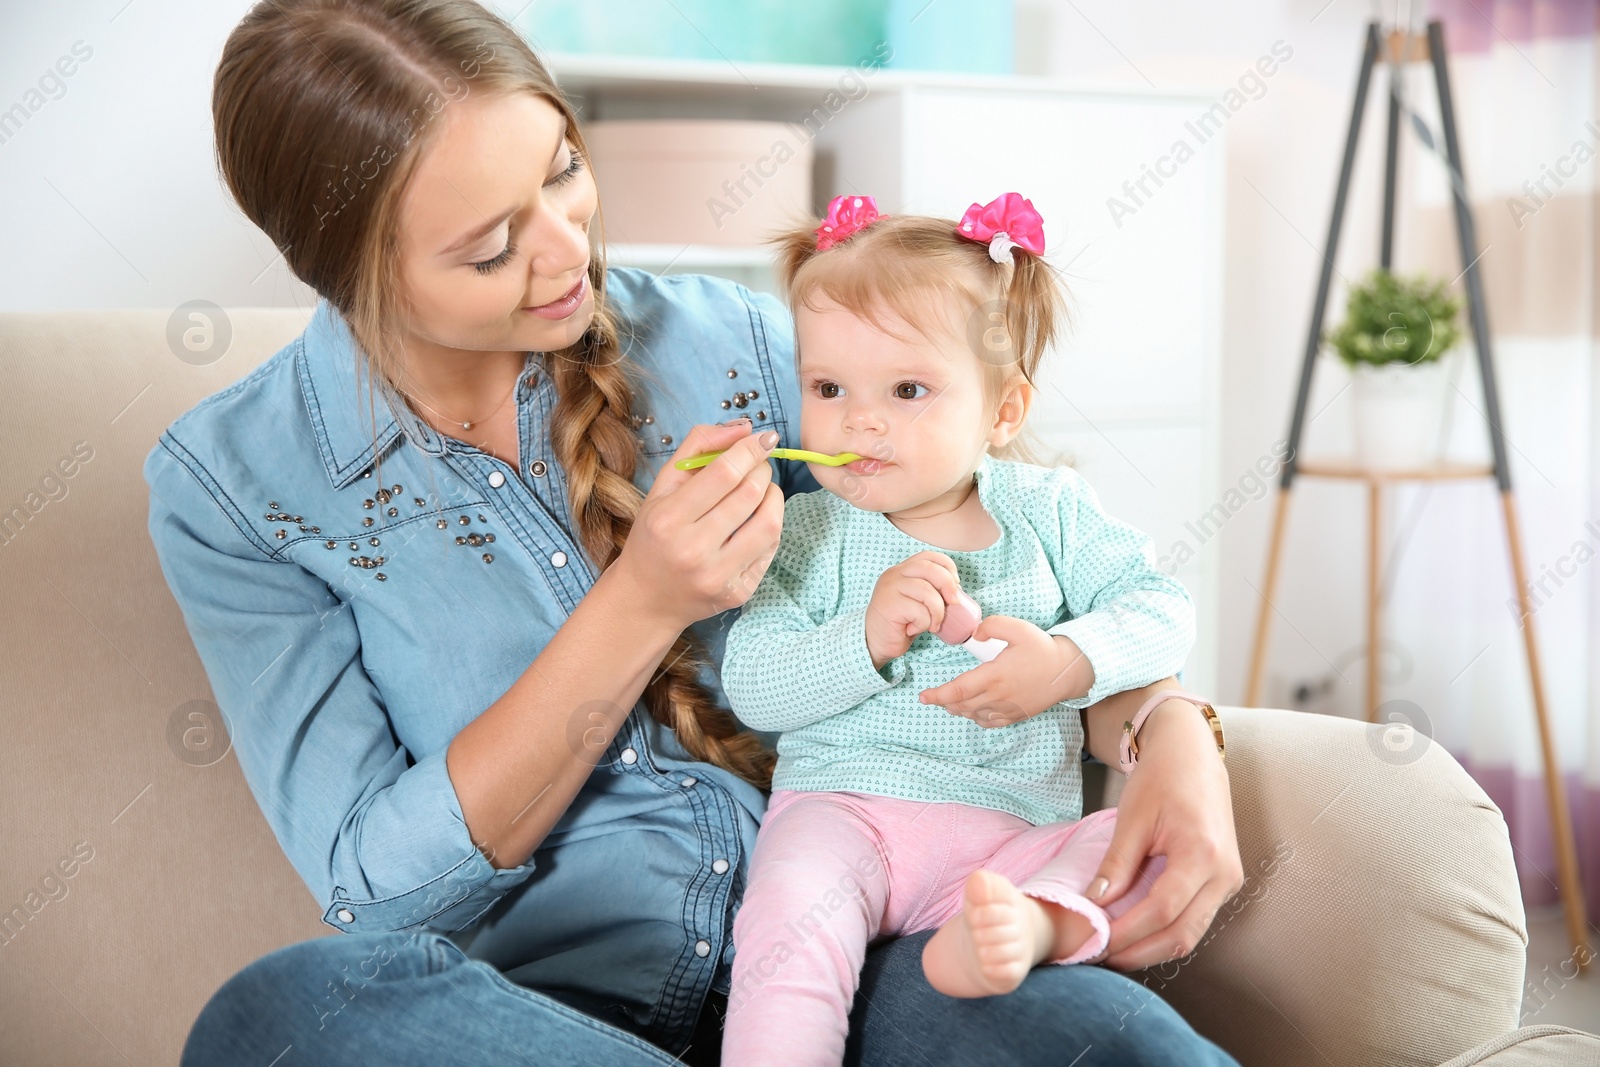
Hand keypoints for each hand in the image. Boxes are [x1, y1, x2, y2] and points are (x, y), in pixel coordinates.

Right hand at [611, 419, 782, 629]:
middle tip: (758, 464)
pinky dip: (770, 525)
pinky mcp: (738, 593)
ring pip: (769, 523)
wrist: (646, 599)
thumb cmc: (654, 536)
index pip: (723, 473)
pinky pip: (770, 549)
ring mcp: (718, 576)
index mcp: (668, 519)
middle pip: (750, 494)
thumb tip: (745, 429)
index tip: (764, 438)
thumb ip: (697, 448)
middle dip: (762, 469)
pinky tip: (756, 520)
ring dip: (773, 496)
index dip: (750, 449)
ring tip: (762, 490)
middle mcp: (693, 550)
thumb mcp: (662, 488)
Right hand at [864, 551, 962, 669]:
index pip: (929, 556)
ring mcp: (890, 588)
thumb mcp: (917, 601)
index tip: (955, 584)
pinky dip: (924, 624)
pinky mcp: (890, 605)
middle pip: (930, 569)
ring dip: (937, 612)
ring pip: (928, 592)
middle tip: (953, 603)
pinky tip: (913, 629)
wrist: (875, 642)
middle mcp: (895, 574)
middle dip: (948, 586)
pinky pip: (920, 612)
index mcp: (902, 570)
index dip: (947, 567)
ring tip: (932, 624)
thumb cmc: (900, 623)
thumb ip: (931, 590)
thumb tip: (956, 592)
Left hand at [917, 617, 1084, 726]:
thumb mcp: (1018, 628)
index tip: (923, 697)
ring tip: (952, 700)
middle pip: (962, 706)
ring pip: (973, 715)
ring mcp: (1007, 709)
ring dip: (959, 709)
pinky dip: (976, 718)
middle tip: (934, 696)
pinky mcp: (1016, 715)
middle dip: (944, 702)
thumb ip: (992, 626)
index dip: (938, 695)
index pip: (958, 690)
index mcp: (994, 676)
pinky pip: (989, 723)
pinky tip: (973, 710)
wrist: (1067, 671)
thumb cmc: (1042, 648)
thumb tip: (975, 634)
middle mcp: (998, 696)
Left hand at [1086, 698, 1242, 970]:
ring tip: (1114, 950)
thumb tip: (1095, 903)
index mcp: (1202, 853)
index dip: (1128, 932)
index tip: (1096, 941)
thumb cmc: (1162, 777)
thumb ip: (1117, 864)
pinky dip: (1166, 932)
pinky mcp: (1224, 881)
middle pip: (1183, 934)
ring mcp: (1229, 880)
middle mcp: (1224, 873)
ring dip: (1153, 948)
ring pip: (1192, 933)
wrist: (1193, 754)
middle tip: (1101, 956)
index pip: (1164, 909)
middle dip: (1140, 952)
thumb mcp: (1133, 817)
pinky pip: (1196, 919)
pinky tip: (1137, 933)